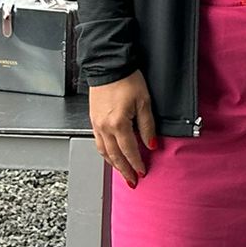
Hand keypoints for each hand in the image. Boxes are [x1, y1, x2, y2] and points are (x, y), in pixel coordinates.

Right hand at [89, 71, 157, 186]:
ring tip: (122, 172)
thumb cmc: (127, 79)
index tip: (142, 172)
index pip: (129, 150)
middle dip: (124, 170)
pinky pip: (98, 142)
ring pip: (104, 151)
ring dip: (113, 164)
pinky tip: (110, 155)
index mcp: (118, 124)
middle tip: (132, 181)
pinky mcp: (93, 120)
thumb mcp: (144, 101)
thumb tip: (152, 144)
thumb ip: (148, 125)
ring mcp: (96, 124)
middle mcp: (104, 127)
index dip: (137, 163)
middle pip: (115, 156)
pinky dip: (105, 153)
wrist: (108, 65)